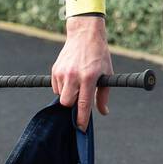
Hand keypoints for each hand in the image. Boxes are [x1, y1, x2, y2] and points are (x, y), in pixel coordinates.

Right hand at [52, 15, 112, 131]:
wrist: (85, 34)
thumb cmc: (99, 55)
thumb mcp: (107, 73)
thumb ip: (104, 95)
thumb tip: (103, 112)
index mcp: (89, 77)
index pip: (83, 104)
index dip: (82, 119)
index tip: (81, 128)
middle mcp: (74, 75)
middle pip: (67, 103)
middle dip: (72, 106)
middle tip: (80, 100)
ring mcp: (63, 72)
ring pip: (60, 96)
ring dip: (68, 95)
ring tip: (77, 84)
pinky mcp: (55, 69)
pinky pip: (56, 87)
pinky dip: (63, 87)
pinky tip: (71, 78)